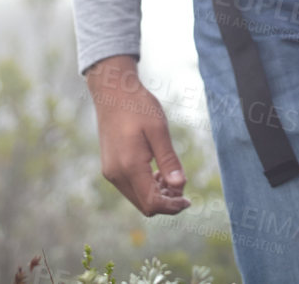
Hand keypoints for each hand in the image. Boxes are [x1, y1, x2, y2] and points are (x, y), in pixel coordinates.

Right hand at [84, 56, 189, 215]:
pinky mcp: (110, 168)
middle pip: (145, 205)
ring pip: (137, 199)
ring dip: (156, 195)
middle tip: (182, 186)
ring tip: (171, 177)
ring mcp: (111, 172)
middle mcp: (116, 174)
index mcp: (129, 166)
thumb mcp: (159, 130)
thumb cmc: (138, 107)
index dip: (172, 206)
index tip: (188, 200)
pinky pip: (130, 188)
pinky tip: (157, 172)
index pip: (152, 203)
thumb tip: (180, 186)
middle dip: (166, 202)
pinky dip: (146, 187)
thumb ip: (169, 160)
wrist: (113, 92)